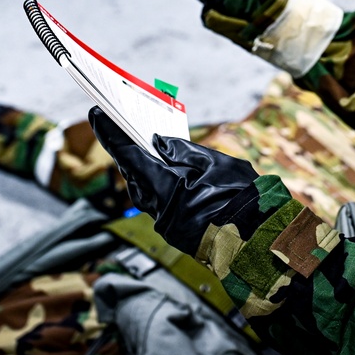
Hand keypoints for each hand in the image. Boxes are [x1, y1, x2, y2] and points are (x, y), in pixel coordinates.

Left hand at [88, 106, 257, 254]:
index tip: (97, 114)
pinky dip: (154, 182)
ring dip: (140, 166)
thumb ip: (183, 151)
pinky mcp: (173, 229)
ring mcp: (164, 222)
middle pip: (132, 172)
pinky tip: (160, 169)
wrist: (256, 240)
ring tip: (140, 143)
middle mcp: (158, 207)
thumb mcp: (214, 164)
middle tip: (119, 123)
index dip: (111, 133)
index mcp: (166, 187)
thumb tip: (159, 143)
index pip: (129, 155)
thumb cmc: (240, 199)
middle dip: (125, 148)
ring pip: (142, 188)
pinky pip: (155, 200)